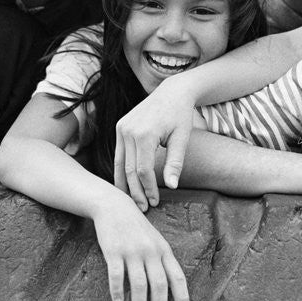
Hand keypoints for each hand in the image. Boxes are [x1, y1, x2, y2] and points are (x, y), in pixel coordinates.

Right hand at [93, 198, 189, 300]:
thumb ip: (161, 259)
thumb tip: (168, 286)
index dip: (182, 296)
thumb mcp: (155, 239)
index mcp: (163, 249)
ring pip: (138, 283)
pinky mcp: (114, 251)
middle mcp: (150, 250)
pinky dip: (117, 292)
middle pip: (159, 283)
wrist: (114, 206)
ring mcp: (132, 251)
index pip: (177, 276)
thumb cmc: (136, 226)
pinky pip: (116, 276)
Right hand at [115, 80, 196, 210]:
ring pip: (120, 163)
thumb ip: (175, 163)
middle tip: (144, 208)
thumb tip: (172, 186)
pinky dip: (122, 170)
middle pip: (130, 169)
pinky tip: (126, 184)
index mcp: (145, 134)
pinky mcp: (120, 127)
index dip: (149, 189)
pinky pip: (119, 154)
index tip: (155, 202)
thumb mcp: (182, 139)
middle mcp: (128, 130)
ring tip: (132, 202)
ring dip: (125, 184)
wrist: (172, 92)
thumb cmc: (180, 115)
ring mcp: (121, 128)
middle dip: (136, 191)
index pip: (144, 170)